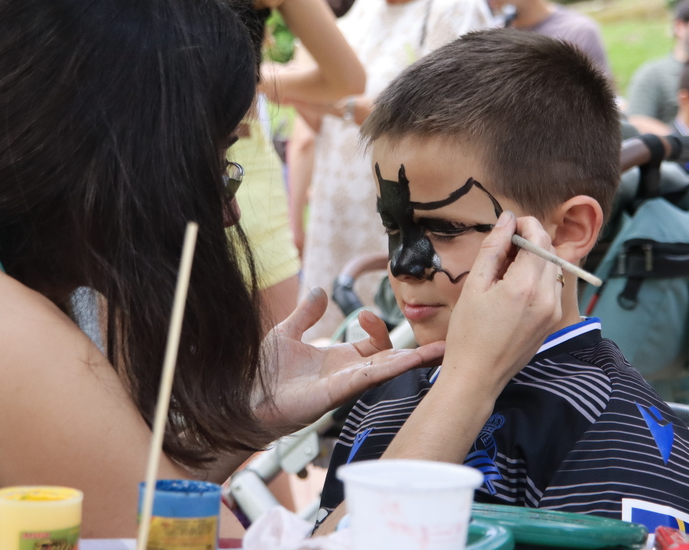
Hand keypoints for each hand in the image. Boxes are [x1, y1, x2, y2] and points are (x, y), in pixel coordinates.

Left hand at [253, 290, 444, 434]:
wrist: (247, 397)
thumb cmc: (264, 373)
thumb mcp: (287, 333)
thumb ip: (306, 314)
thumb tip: (321, 291)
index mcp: (340, 360)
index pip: (375, 346)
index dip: (377, 328)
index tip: (364, 314)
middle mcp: (348, 373)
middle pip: (391, 361)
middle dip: (417, 353)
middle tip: (441, 343)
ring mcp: (345, 383)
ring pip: (387, 370)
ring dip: (413, 362)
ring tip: (439, 353)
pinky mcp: (337, 392)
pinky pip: (370, 378)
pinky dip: (390, 369)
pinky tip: (409, 361)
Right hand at [441, 213, 562, 394]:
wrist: (477, 377)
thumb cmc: (468, 334)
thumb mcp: (474, 286)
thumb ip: (492, 249)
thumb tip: (505, 220)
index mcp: (526, 286)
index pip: (539, 238)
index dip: (525, 224)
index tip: (507, 225)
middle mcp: (547, 297)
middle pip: (548, 251)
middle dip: (528, 240)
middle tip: (501, 247)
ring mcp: (553, 311)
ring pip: (551, 268)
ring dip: (532, 259)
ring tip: (504, 270)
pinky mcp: (552, 321)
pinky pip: (550, 287)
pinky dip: (536, 278)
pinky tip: (512, 288)